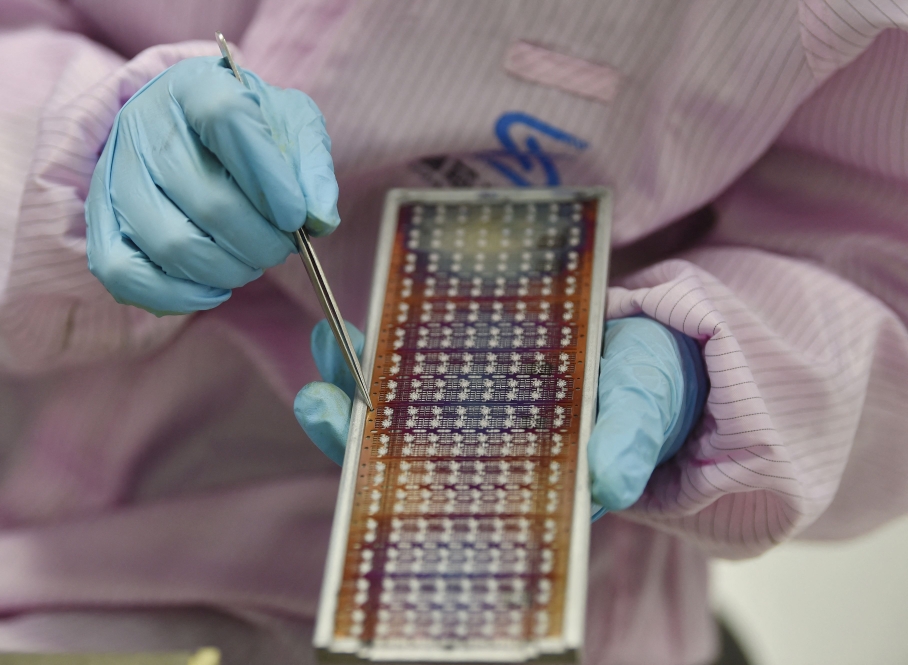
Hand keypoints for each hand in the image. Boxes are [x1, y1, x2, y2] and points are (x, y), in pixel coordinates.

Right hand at [85, 56, 338, 315]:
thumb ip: (311, 167)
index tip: (297, 217)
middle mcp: (143, 126)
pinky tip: (214, 288)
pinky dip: (178, 296)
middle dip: (261, 241)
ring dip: (229, 270)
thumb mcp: (290, 127)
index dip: (268, 175)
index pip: (226, 118)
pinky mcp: (100, 222)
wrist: (190, 132)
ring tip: (252, 262)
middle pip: (207, 200)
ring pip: (172, 244)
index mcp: (194, 86)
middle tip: (283, 247)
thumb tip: (320, 220)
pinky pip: (124, 274)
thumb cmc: (249, 131)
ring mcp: (114, 175)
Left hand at [293, 317, 706, 515]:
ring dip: (358, 377)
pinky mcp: (471, 367)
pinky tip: (365, 316)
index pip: (442, 492)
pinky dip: (389, 342)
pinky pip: (419, 359)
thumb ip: (627, 443)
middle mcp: (484, 450)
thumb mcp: (643, 411)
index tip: (354, 461)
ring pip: (401, 404)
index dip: (395, 483)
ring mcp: (472, 408)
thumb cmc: (649, 392)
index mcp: (516, 478)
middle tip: (318, 401)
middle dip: (353, 429)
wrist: (656, 352)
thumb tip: (609, 484)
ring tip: (328, 338)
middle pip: (403, 451)